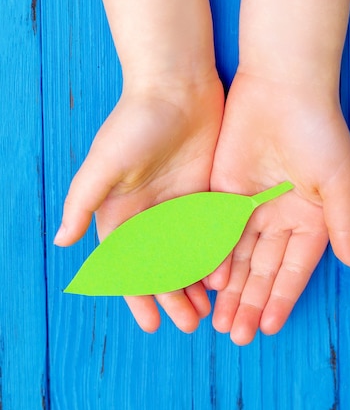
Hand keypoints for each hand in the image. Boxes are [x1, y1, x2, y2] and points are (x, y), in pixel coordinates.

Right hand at [55, 71, 223, 333]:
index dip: (140, 296)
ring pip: (188, 255)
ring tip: (209, 309)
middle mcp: (149, 214)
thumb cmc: (135, 122)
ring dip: (195, 282)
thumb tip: (62, 242)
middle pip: (161, 266)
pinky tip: (226, 275)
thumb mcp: (105, 163)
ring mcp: (178, 205)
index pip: (130, 265)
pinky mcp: (204, 193)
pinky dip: (216, 256)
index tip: (154, 324)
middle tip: (192, 323)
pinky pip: (210, 233)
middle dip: (173, 296)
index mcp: (121, 212)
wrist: (176, 85)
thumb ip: (83, 202)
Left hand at [206, 71, 349, 344]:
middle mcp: (278, 217)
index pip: (293, 269)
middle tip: (236, 335)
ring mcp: (249, 205)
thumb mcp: (339, 180)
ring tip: (219, 320)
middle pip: (262, 269)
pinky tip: (204, 282)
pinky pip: (215, 230)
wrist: (281, 87)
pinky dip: (210, 256)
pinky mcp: (223, 190)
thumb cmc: (318, 131)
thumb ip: (343, 222)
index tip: (269, 327)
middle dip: (250, 302)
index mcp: (309, 218)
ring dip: (229, 288)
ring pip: (236, 256)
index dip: (282, 298)